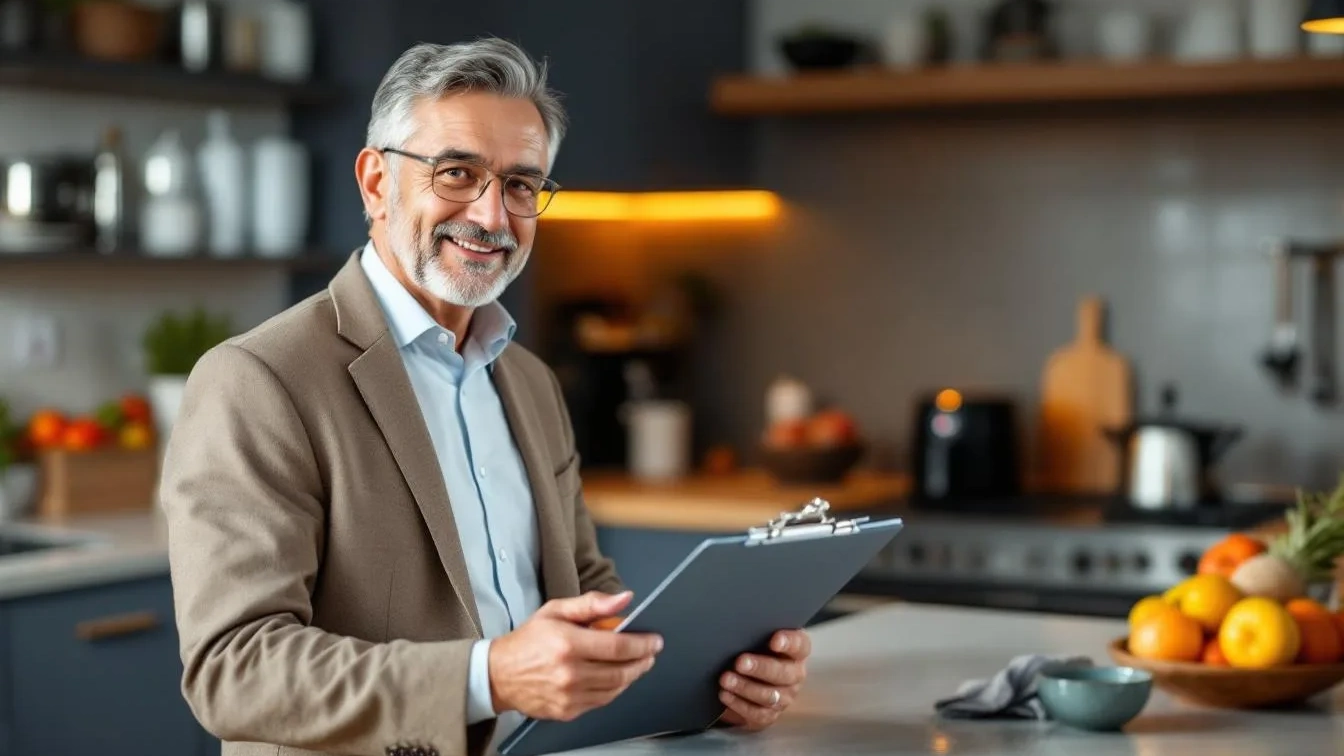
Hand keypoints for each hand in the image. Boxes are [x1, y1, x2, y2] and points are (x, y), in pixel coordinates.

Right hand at [488, 591, 662, 721]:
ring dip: (632, 676)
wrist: (498, 674)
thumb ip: (592, 603)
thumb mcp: (556, 611)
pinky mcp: (567, 711)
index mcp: (567, 644)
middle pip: (620, 670)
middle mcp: (569, 673)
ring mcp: (569, 695)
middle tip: (650, 653)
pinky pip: (601, 701)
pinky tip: (617, 678)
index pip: (617, 646)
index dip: (642, 644)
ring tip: (637, 664)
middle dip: (642, 661)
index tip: (655, 640)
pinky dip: (614, 689)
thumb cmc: (528, 640)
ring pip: (614, 688)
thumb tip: (624, 598)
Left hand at [718, 629, 810, 730]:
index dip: (788, 643)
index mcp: (797, 652)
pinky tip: (725, 695)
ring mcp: (784, 697)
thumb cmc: (757, 649)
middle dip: (760, 668)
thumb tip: (735, 623)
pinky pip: (757, 714)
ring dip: (745, 687)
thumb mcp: (760, 636)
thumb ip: (757, 630)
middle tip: (740, 662)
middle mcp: (794, 675)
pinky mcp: (770, 714)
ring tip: (726, 679)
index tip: (774, 640)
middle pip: (783, 673)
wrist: (752, 676)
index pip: (799, 645)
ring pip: (769, 696)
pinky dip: (739, 705)